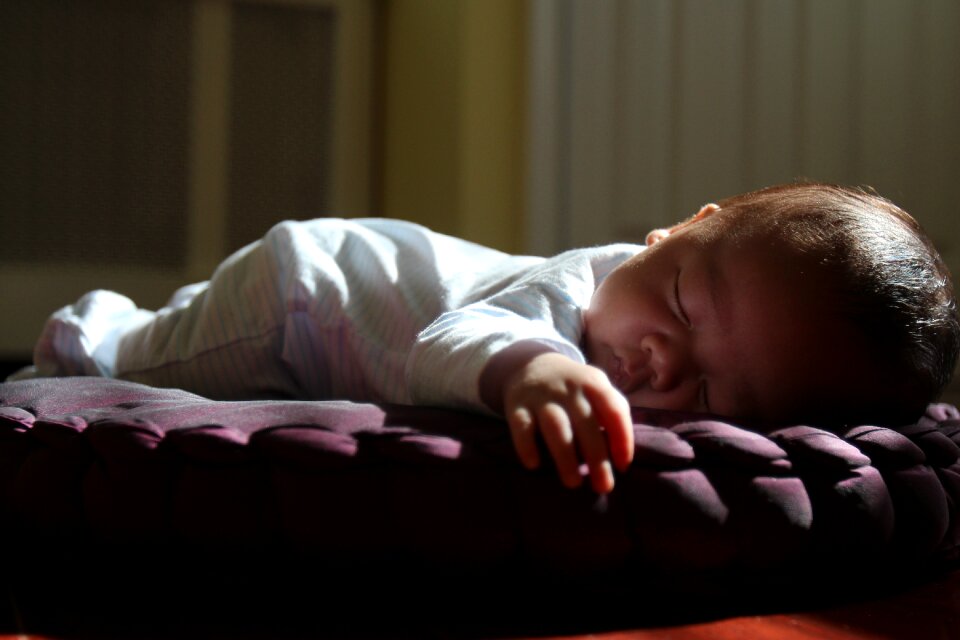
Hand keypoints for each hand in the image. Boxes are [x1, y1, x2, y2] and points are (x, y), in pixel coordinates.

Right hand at [481, 344, 633, 493]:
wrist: (533, 366)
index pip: (614, 409)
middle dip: (597, 458)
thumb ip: (612, 413)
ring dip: (566, 456)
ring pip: (556, 426)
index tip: (622, 466)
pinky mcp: (517, 405)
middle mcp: (569, 388)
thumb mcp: (597, 389)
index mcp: (594, 383)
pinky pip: (522, 426)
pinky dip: (527, 446)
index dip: (622, 439)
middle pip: (586, 423)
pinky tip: (534, 465)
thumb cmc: (575, 390)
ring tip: (573, 482)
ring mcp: (541, 396)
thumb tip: (621, 457)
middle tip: (603, 486)